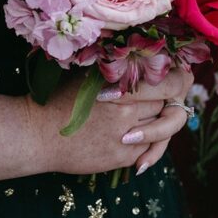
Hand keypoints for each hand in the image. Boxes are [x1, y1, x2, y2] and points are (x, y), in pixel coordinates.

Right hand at [28, 68, 192, 176]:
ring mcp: (124, 139)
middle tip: (166, 93)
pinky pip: (148, 148)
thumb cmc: (62, 99)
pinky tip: (133, 133)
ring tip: (147, 112)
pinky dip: (146, 140)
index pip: (167, 83)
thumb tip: (153, 59)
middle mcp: (125, 113)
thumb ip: (120, 69)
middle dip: (168, 99)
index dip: (178, 79)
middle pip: (167, 104)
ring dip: (158, 119)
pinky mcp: (121, 159)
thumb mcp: (90, 76)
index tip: (179, 75)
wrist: (38, 135)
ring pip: (161, 127)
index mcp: (119, 87)